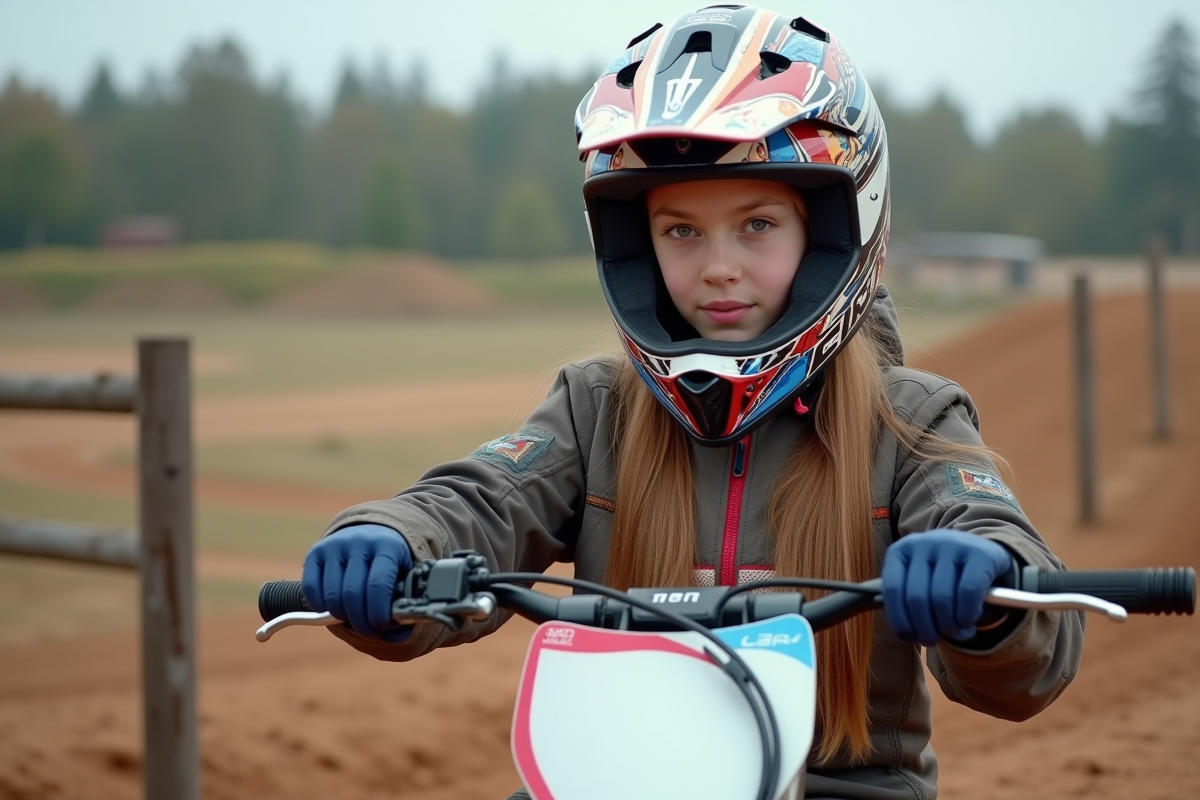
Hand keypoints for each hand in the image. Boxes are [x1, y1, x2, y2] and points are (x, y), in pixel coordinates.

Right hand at [301, 523, 413, 641]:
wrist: (371, 533)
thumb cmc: (391, 563)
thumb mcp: (405, 575)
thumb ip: (404, 602)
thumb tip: (400, 634)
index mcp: (387, 546)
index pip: (378, 585)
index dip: (377, 613)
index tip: (380, 626)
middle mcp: (360, 541)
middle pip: (352, 593)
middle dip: (360, 621)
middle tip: (368, 631)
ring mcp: (335, 545)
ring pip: (331, 594)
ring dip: (341, 617)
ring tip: (353, 620)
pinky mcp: (316, 551)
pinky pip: (311, 588)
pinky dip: (320, 607)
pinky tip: (333, 610)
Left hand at [881, 529, 1013, 646]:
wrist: (983, 555)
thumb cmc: (944, 576)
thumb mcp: (920, 582)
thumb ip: (908, 602)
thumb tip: (905, 634)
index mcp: (902, 551)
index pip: (893, 589)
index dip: (899, 619)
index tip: (908, 637)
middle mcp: (925, 543)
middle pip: (917, 597)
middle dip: (925, 628)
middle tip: (932, 641)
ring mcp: (953, 545)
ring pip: (942, 598)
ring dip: (947, 626)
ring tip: (954, 632)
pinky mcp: (980, 554)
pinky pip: (968, 593)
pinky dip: (966, 615)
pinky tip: (968, 622)